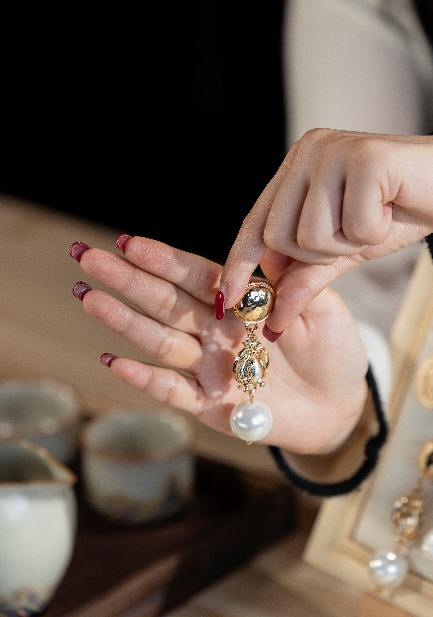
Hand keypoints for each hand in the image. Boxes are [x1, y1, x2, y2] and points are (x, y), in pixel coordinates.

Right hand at [70, 235, 368, 452]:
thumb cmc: (332, 351)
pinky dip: (144, 378)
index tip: (130, 242)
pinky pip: (172, 391)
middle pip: (164, 302)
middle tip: (87, 257)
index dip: (163, 260)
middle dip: (125, 279)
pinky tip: (113, 361)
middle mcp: (215, 331)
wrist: (340, 404)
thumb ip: (292, 285)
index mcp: (238, 303)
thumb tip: (264, 256)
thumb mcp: (323, 308)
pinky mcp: (210, 404)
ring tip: (89, 297)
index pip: (194, 275)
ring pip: (160, 340)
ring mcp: (208, 367)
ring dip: (123, 320)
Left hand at [219, 129, 432, 335]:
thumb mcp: (343, 250)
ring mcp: (334, 150)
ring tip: (375, 218)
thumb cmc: (398, 211)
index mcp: (297, 168)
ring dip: (348, 244)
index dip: (240, 263)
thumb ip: (305, 278)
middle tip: (353, 236)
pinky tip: (392, 209)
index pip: (256, 223)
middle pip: (278, 237)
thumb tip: (274, 319)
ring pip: (310, 236)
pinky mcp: (365, 156)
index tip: (228, 299)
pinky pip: (352, 226)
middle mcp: (308, 152)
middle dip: (318, 255)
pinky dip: (376, 232)